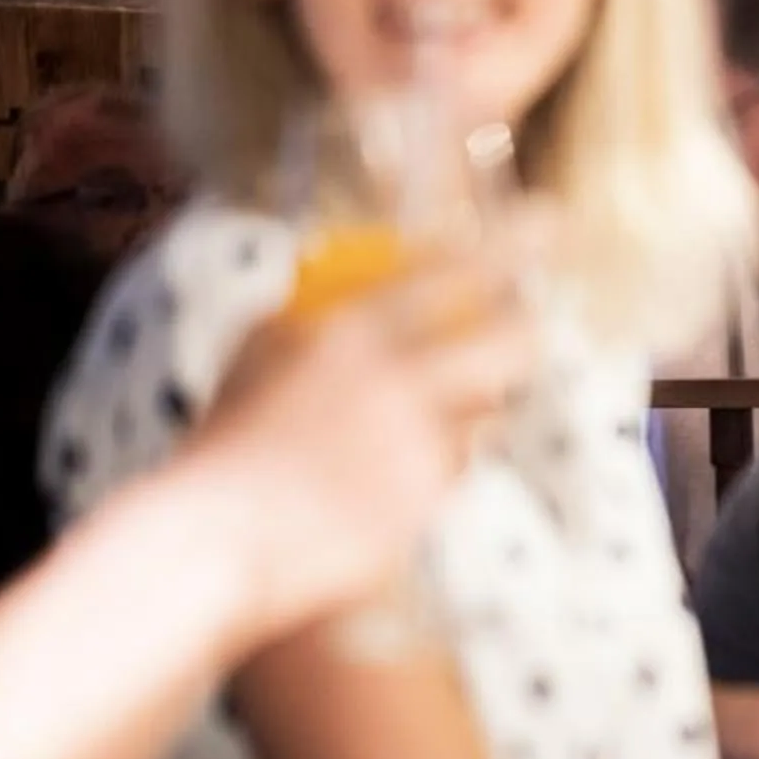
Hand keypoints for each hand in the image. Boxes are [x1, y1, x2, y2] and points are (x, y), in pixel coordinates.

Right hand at [192, 253, 532, 641]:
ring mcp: (418, 449)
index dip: (514, 240)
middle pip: (512, 344)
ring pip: (481, 419)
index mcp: (353, 333)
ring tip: (386, 435)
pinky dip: (427, 473)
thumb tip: (376, 282)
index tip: (550, 218)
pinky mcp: (426, 508)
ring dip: (459, 418)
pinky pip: (450, 476)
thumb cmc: (224, 443)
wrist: (207, 540)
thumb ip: (323, 312)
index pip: (457, 271)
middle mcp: (399, 386)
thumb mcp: (266, 353)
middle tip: (521, 332)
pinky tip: (373, 484)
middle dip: (525, 334)